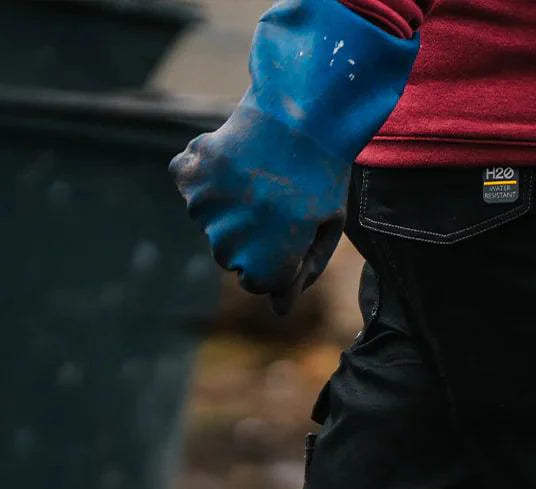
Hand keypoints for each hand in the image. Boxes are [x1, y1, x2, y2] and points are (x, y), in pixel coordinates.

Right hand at [169, 0, 418, 312]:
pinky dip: (205, 173)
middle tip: (276, 197)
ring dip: (229, 203)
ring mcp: (205, 212)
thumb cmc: (322, 176)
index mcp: (266, 267)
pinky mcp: (189, 177)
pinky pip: (190, 184)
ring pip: (209, 222)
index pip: (257, 283)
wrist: (303, 112)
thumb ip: (303, 271)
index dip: (276, 259)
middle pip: (230, 256)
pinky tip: (234, 157)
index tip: (292, 230)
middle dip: (251, 235)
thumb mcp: (327, 230)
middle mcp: (229, 247)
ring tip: (258, 174)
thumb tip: (279, 308)